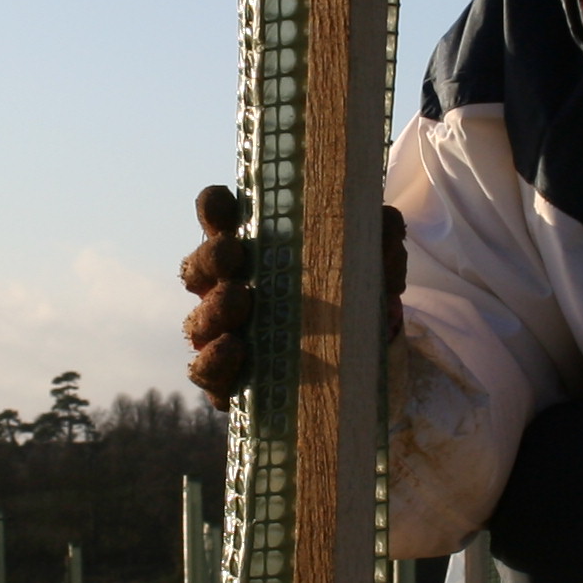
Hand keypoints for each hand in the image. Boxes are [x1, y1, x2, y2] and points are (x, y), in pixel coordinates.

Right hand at [178, 186, 407, 411]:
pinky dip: (214, 361)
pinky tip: (234, 349)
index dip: (214, 207)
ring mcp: (224, 334)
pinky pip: (206, 372)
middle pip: (198, 267)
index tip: (226, 204)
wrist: (360, 369)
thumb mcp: (371, 267)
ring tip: (238, 300)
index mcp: (253, 250)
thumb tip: (385, 220)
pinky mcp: (228, 378)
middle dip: (209, 257)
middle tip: (233, 252)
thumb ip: (379, 240)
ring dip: (212, 309)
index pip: (220, 219)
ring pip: (197, 321)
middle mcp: (228, 288)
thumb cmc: (351, 300)